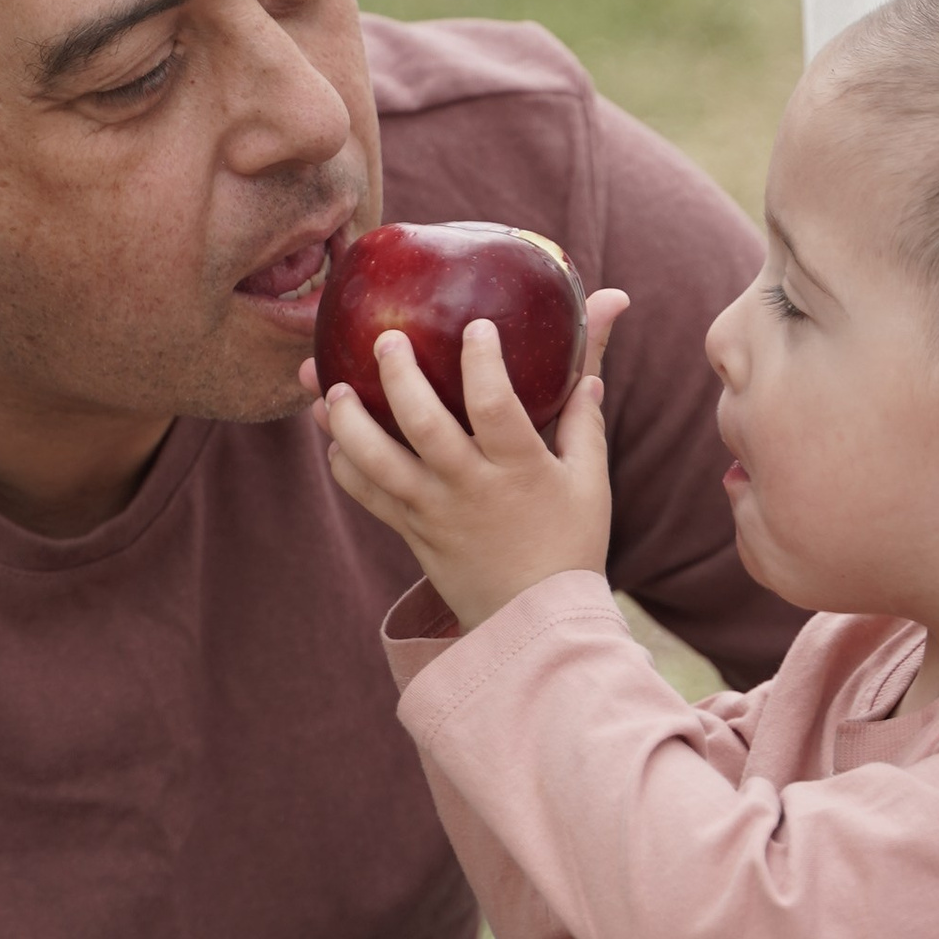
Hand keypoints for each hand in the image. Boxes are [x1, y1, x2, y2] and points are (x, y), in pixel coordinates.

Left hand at [315, 291, 627, 631]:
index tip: (475, 326)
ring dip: (349, 422)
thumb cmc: (569, 543)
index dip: (482, 363)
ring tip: (332, 388)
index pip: (495, 406)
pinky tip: (334, 434)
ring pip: (377, 463)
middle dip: (399, 377)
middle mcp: (470, 487)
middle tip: (385, 339)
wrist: (534, 623)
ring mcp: (433, 512)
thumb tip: (607, 314)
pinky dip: (345, 464)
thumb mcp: (589, 475)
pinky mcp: (410, 531)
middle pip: (424, 425)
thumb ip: (585, 402)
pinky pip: (365, 495)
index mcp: (519, 469)